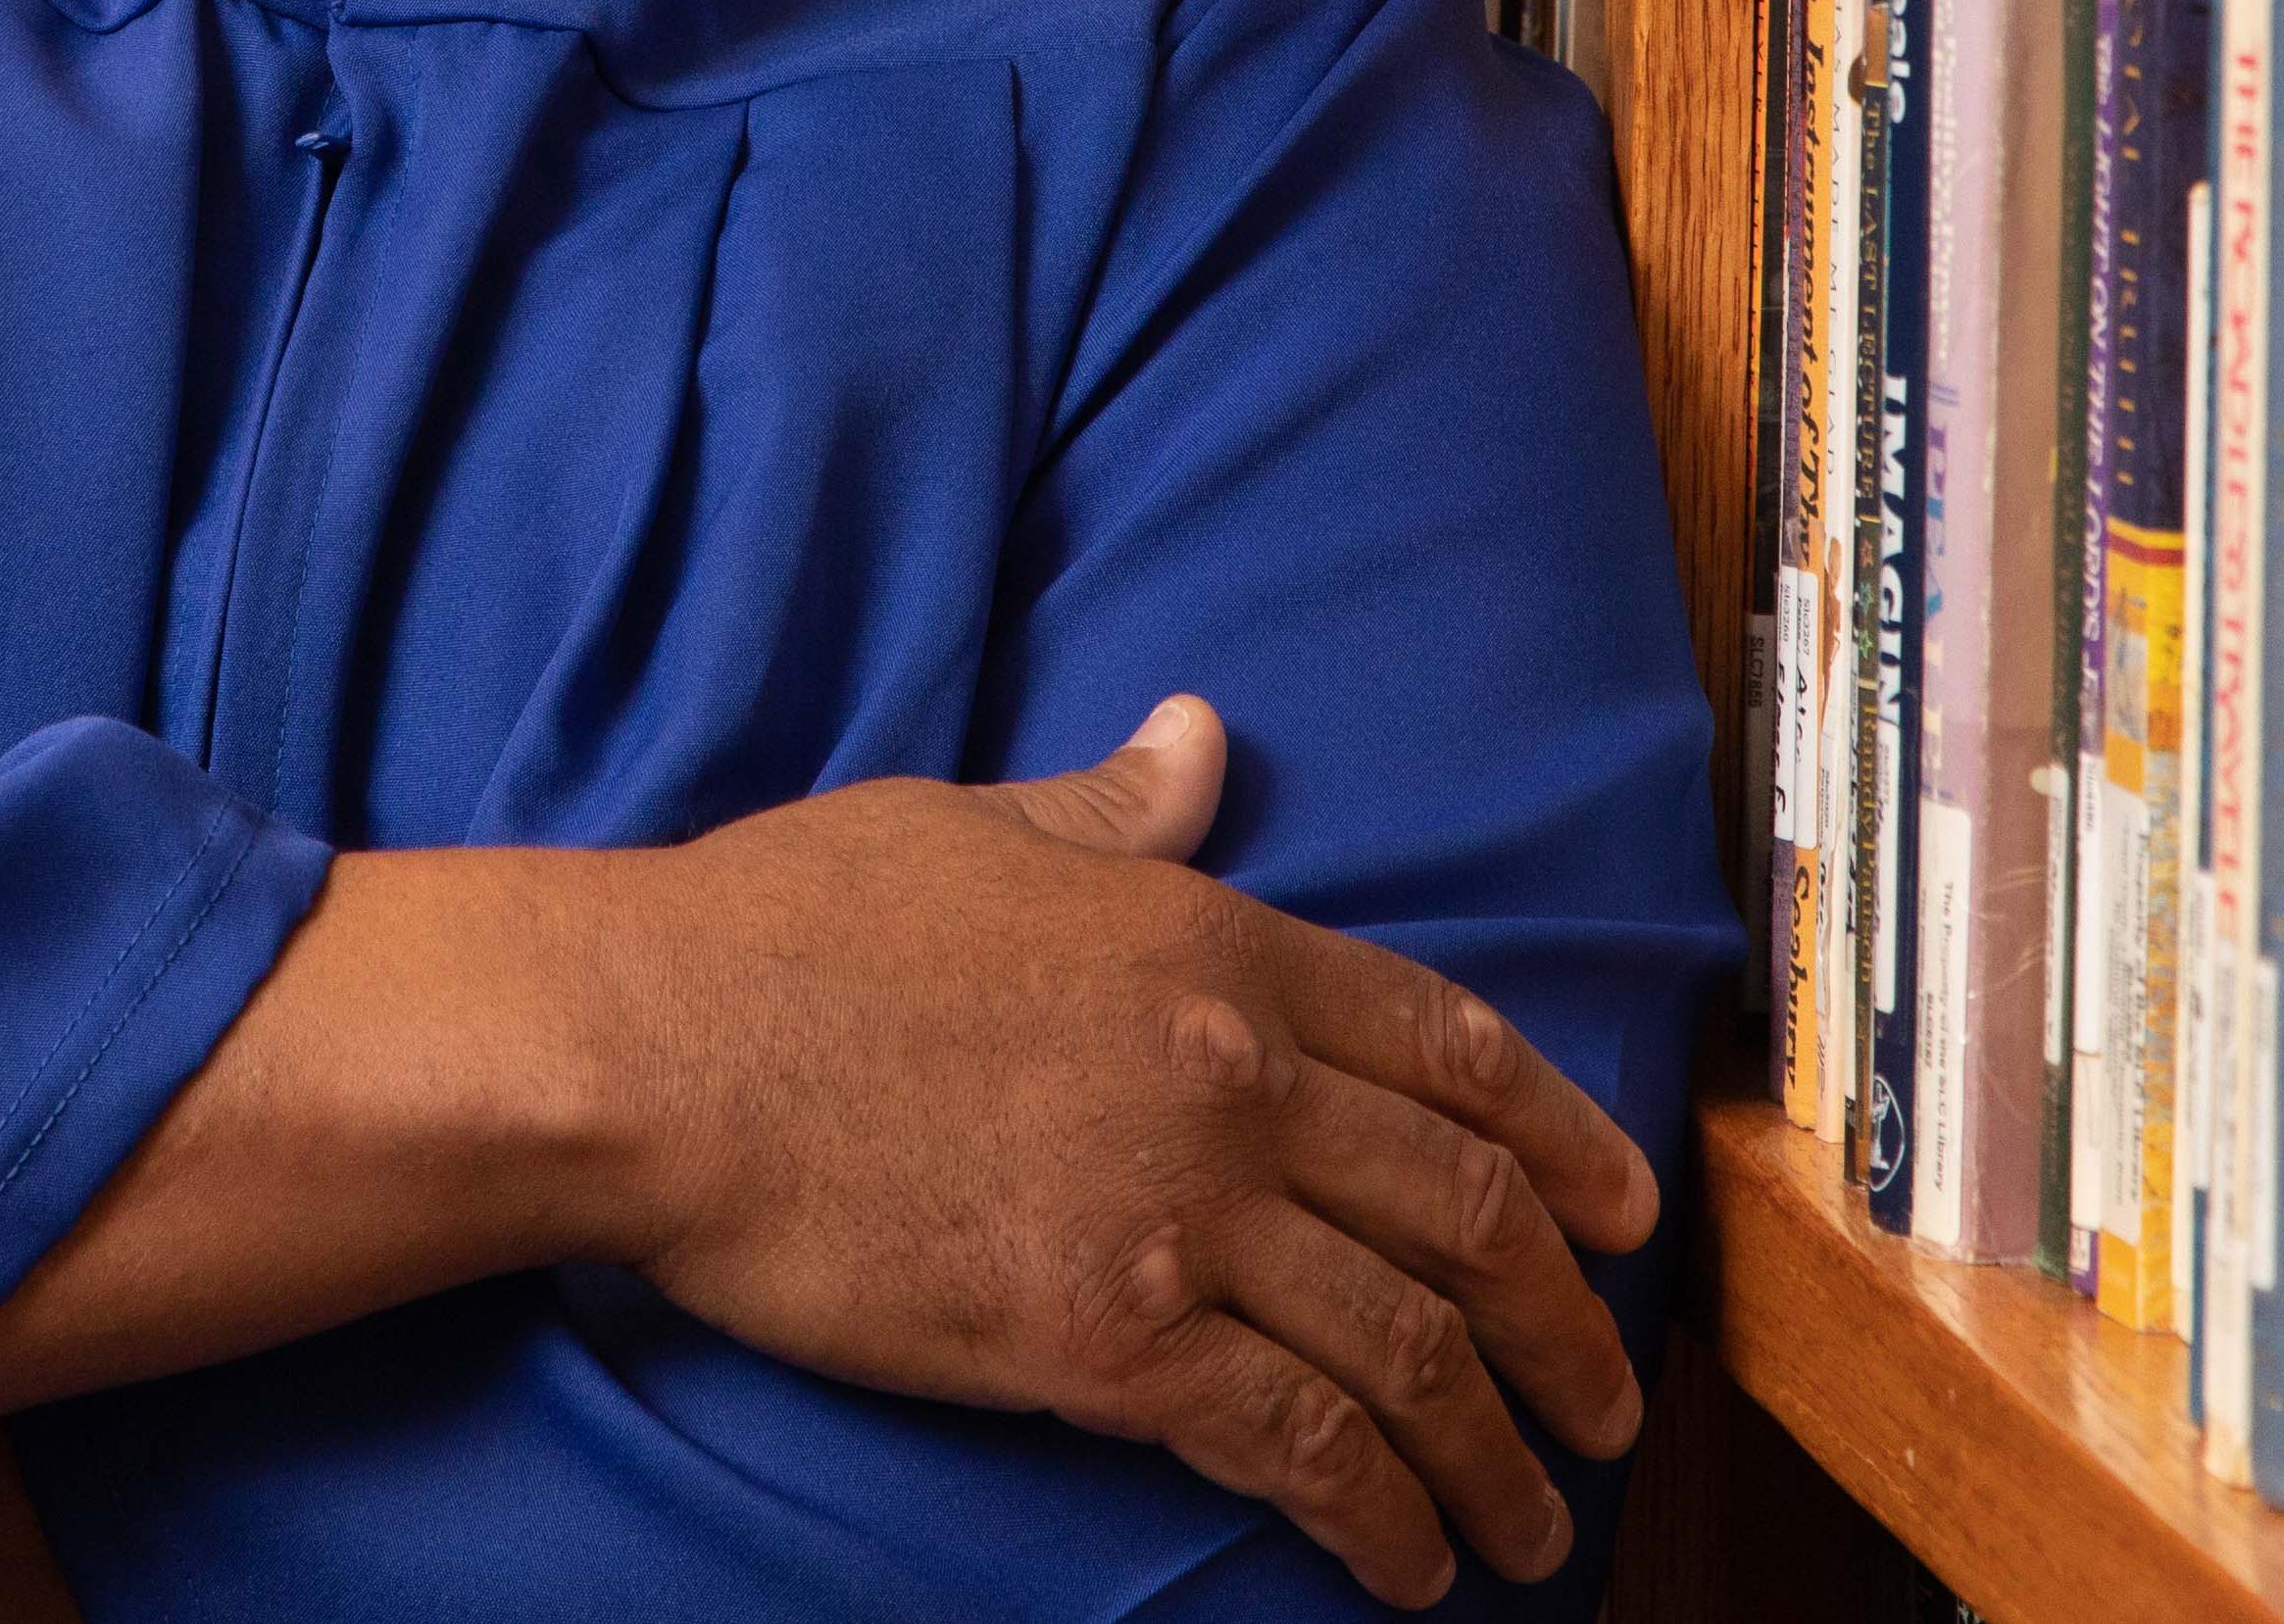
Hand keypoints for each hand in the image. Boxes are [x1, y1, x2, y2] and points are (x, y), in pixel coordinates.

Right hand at [587, 695, 1659, 1603]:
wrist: (658, 1047)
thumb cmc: (785, 926)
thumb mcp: (969, 827)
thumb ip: (1110, 809)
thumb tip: (1198, 741)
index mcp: (1215, 943)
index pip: (1452, 1047)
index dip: (1564, 1140)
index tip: (1625, 1215)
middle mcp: (1234, 1078)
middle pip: (1468, 1215)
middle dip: (1570, 1325)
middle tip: (1612, 1401)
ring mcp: (1181, 1214)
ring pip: (1411, 1351)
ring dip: (1497, 1456)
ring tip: (1533, 1526)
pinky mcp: (1110, 1343)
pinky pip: (1298, 1445)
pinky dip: (1375, 1517)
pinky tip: (1403, 1566)